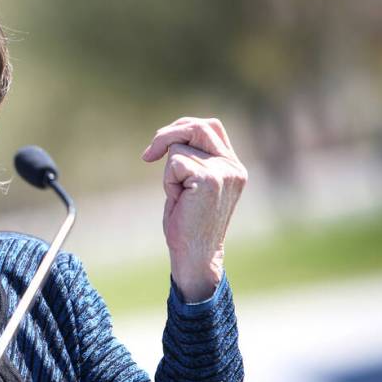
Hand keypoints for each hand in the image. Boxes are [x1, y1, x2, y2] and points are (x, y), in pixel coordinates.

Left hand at [141, 117, 247, 301]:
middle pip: (196, 126)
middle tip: (149, 156)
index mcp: (233, 165)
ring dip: (169, 171)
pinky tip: (178, 201)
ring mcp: (224, 172)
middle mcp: (233, 166)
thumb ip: (193, 158)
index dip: (183, 128)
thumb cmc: (188, 223)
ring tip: (179, 195)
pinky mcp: (210, 179)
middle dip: (167, 135)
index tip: (162, 146)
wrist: (195, 255)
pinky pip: (174, 164)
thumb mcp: (193, 184)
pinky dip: (168, 182)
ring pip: (179, 147)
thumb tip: (170, 134)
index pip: (210, 126)